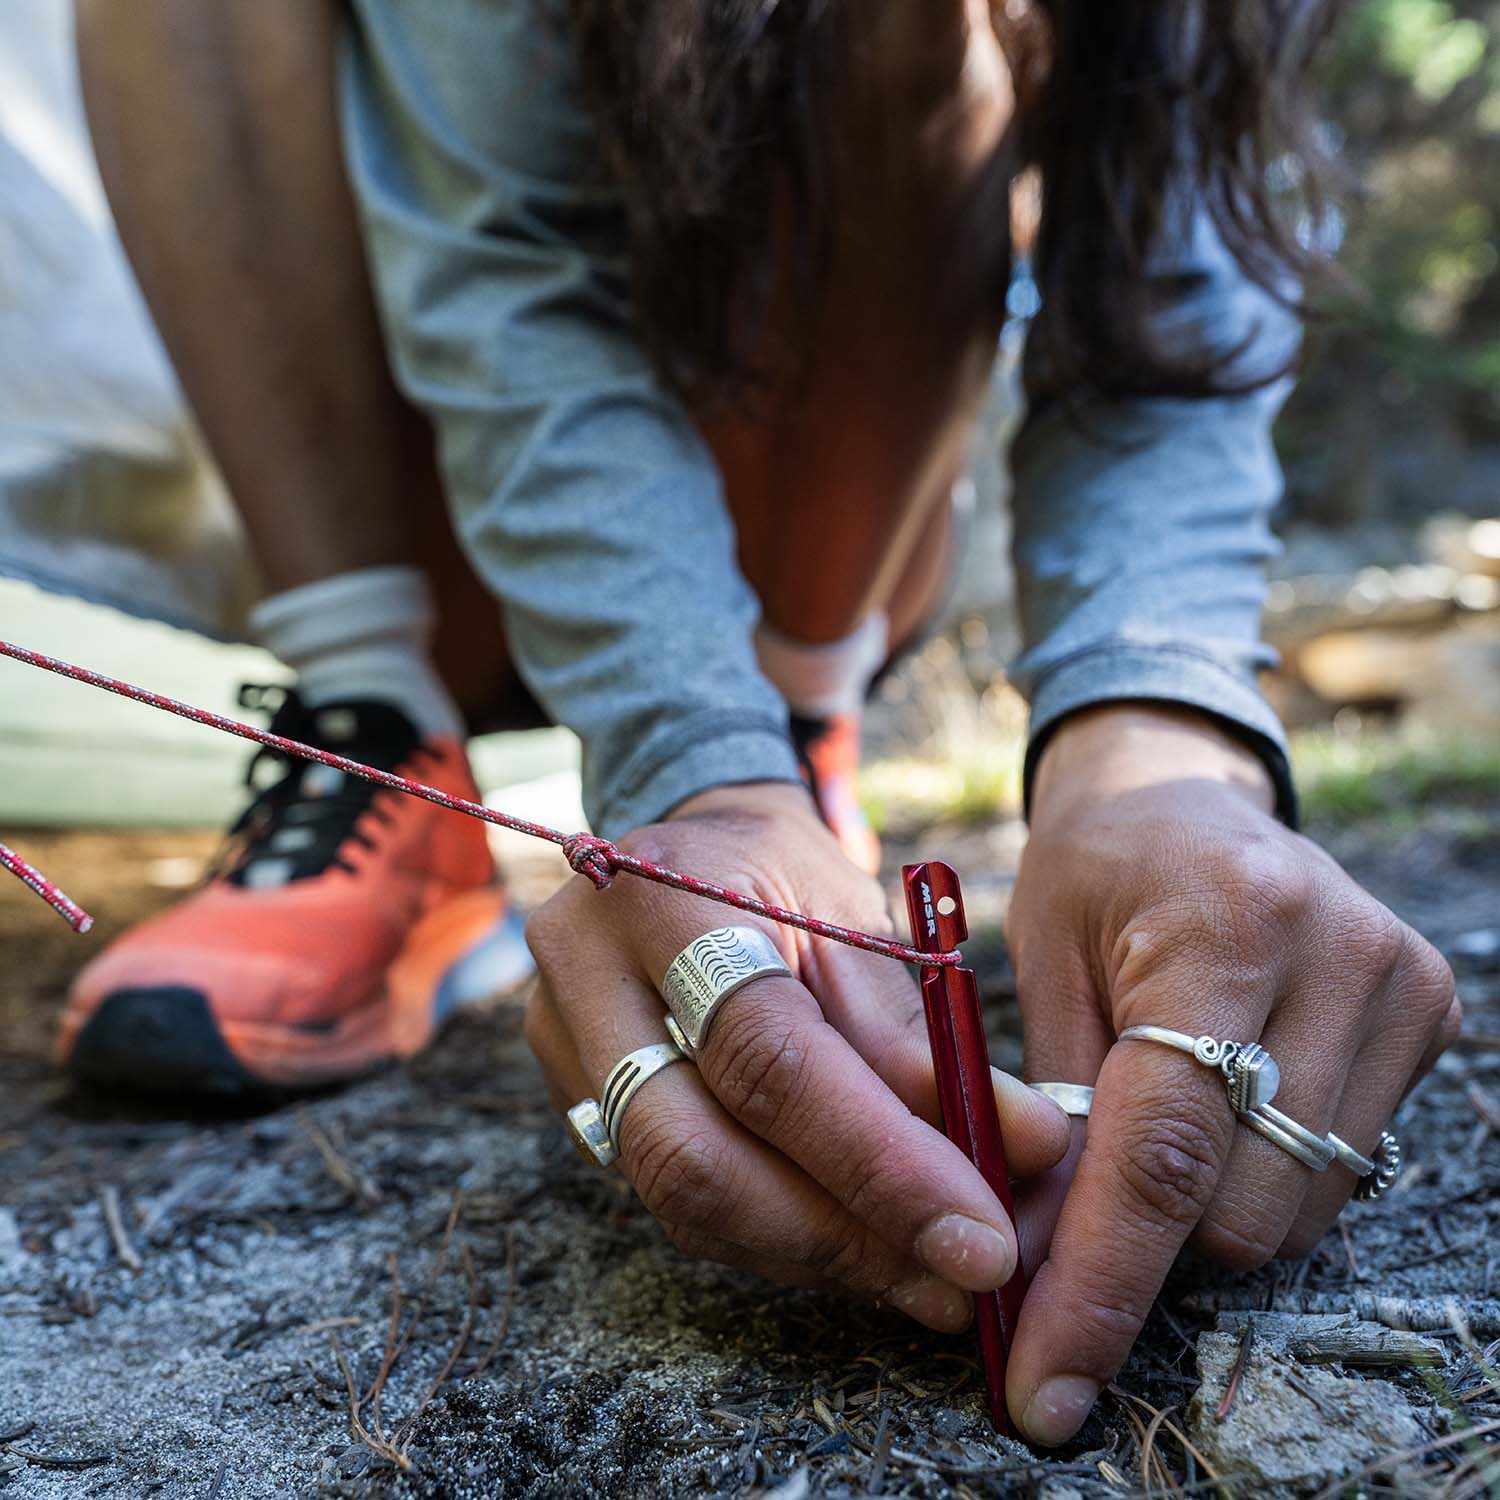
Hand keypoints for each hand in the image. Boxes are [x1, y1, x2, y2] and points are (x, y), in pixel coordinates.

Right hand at [524, 782, 1068, 1330]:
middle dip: (841, 1236)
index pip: (766, 1056)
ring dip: (818, 1251)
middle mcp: (583, 972)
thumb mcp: (860, 922)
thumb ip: (922, 1041)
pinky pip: (676, 1201)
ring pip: (682, 1199)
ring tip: (925, 1267)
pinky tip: (856, 1239)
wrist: (691, 848)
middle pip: (695, 1155)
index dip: (878, 1160)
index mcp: (661, 894)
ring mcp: (561, 1042)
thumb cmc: (786, 877)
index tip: (981, 1234)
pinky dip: (778, 1234)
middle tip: (957, 1278)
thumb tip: (1023, 1148)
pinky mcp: (574, 1100)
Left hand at [1004, 706, 1460, 1443]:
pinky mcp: (1427, 1016)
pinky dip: (1255, 1180)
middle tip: (1063, 1221)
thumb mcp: (1038, 960)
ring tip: (1142, 1139)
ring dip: (1201, 1215)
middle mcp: (1337, 958)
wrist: (1184, 792)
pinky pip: (1335, 1171)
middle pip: (1241, 1205)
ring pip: (1297, 1209)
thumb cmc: (1092, 870)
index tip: (1046, 1382)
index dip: (1099, 1280)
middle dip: (1142, 1244)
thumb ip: (1047, 1111)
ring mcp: (1399, 990)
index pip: (1164, 1150)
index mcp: (1224, 925)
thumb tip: (1038, 1265)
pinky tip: (1212, 1116)